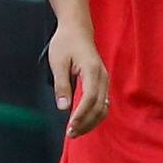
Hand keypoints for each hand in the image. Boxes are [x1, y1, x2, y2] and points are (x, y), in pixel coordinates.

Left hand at [47, 20, 108, 136]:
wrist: (77, 29)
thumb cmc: (65, 43)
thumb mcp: (58, 62)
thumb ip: (61, 85)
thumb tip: (63, 107)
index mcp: (92, 70)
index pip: (90, 99)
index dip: (81, 115)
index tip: (70, 126)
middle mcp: (103, 77)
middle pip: (99, 107)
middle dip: (86, 123)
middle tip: (70, 134)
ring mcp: (105, 80)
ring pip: (103, 108)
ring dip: (91, 122)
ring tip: (76, 131)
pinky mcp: (102, 82)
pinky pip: (102, 103)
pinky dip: (94, 115)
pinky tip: (83, 121)